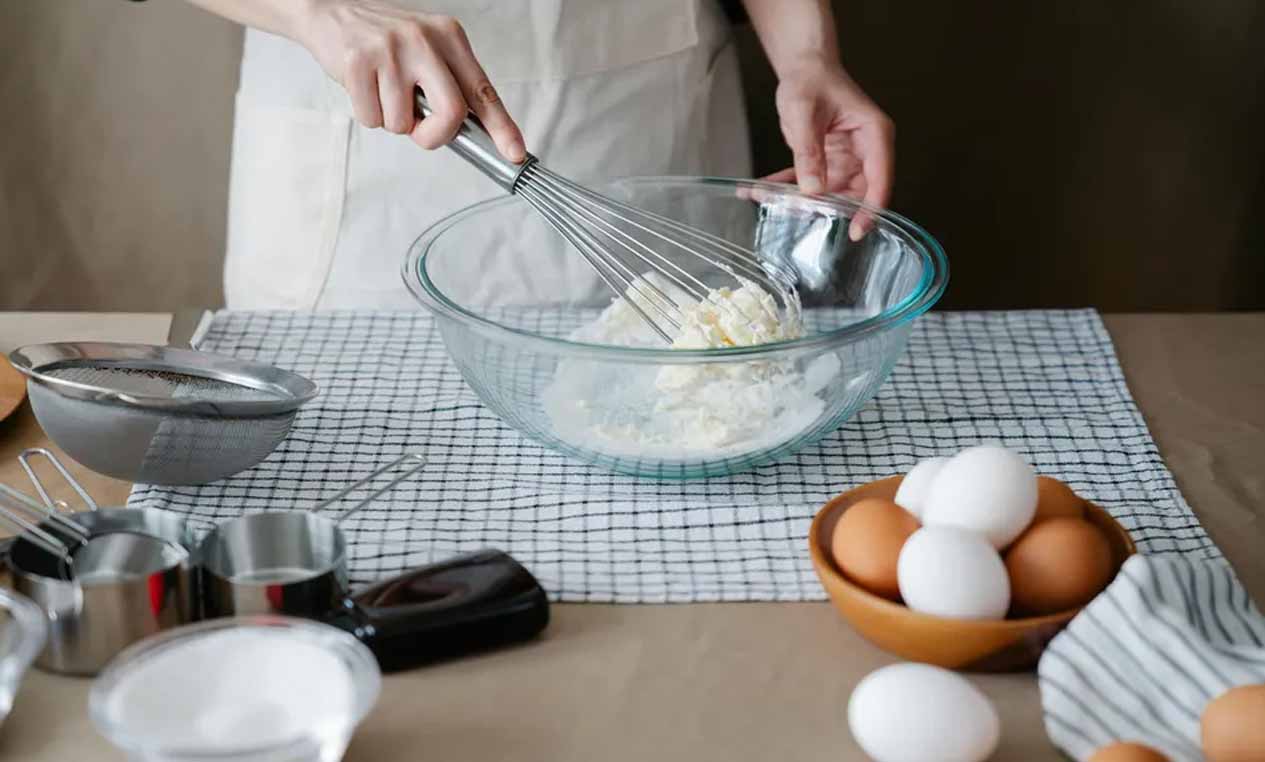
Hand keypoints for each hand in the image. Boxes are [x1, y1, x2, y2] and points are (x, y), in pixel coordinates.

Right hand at [296, 0, 524, 160]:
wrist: (331, 11)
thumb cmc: (384, 39)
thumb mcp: (428, 49)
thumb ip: (451, 84)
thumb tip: (475, 131)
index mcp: (450, 37)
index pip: (483, 90)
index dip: (502, 127)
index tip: (515, 153)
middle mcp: (425, 40)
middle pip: (451, 113)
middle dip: (435, 136)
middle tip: (421, 132)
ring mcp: (391, 50)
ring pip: (404, 123)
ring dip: (392, 120)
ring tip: (382, 90)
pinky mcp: (358, 62)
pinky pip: (372, 118)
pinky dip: (368, 114)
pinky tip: (364, 87)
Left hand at [766, 56, 893, 239]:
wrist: (802, 68)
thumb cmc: (812, 80)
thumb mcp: (805, 113)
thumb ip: (809, 152)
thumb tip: (813, 189)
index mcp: (874, 135)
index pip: (879, 179)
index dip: (870, 209)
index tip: (857, 231)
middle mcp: (865, 150)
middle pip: (856, 193)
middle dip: (827, 208)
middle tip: (797, 214)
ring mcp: (846, 158)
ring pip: (829, 193)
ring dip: (799, 200)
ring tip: (767, 198)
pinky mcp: (827, 162)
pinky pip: (809, 183)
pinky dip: (787, 188)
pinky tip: (761, 190)